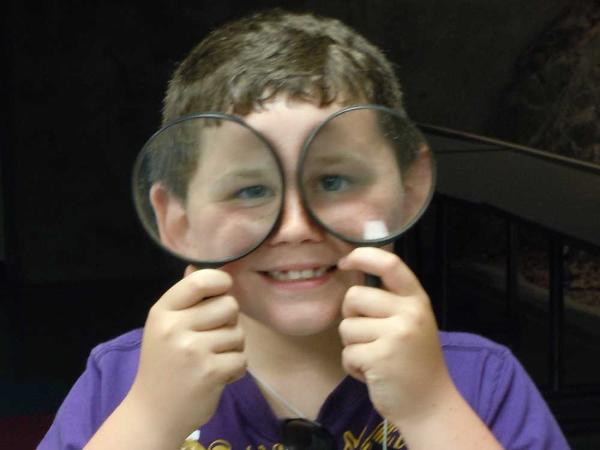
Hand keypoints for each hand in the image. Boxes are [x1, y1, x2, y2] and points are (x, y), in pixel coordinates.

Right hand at [125, 266, 246, 441]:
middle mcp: (175, 327)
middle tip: (214, 337)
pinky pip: (242, 359)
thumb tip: (196, 265)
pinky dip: (236, 369)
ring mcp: (193, 350)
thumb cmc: (164, 365)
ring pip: (238, 333)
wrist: (153, 413)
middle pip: (229, 305)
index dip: (221, 281)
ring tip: (213, 359)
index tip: (223, 290)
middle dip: (230, 321)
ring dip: (233, 347)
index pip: (200, 280)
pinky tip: (219, 375)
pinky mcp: (210, 372)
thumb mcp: (164, 327)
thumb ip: (184, 298)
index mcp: (163, 311)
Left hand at [337, 247, 453, 424]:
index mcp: (416, 300)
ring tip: (375, 358)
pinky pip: (347, 353)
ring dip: (352, 346)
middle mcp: (409, 313)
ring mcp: (396, 335)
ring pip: (346, 327)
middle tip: (367, 336)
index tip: (345, 262)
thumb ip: (389, 301)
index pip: (390, 264)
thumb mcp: (411, 322)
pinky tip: (372, 373)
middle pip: (354, 296)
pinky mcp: (380, 358)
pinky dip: (352, 366)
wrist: (429, 405)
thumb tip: (352, 278)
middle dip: (350, 316)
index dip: (362, 256)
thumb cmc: (413, 362)